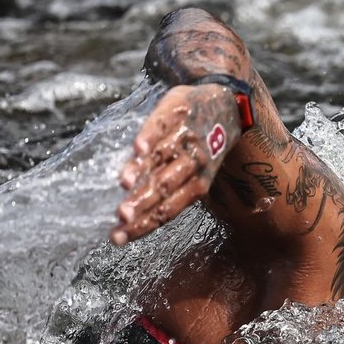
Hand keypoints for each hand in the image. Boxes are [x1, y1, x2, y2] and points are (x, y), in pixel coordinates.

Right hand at [111, 84, 239, 244]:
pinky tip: (138, 147)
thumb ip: (167, 190)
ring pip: (164, 156)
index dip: (143, 224)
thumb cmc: (202, 147)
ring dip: (144, 170)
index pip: (168, 210)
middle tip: (121, 215)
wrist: (226, 105)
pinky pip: (163, 125)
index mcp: (198, 183)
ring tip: (124, 182)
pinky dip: (151, 136)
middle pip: (165, 186)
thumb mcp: (195, 173)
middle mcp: (194, 162)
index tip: (117, 238)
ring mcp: (186, 136)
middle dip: (143, 202)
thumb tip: (130, 216)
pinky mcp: (179, 111)